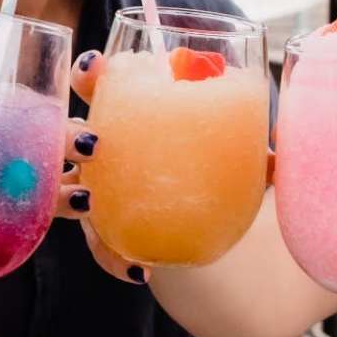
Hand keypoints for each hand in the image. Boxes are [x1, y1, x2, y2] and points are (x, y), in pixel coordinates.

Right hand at [60, 49, 268, 283]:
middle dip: (65, 132)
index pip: (97, 85)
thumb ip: (252, 148)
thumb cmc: (215, 170)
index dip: (87, 73)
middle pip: (63, 133)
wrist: (216, 231)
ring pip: (62, 188)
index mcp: (129, 113)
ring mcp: (94, 189)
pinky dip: (112, 256)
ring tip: (89, 200)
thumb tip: (274, 152)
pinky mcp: (103, 230)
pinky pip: (98, 244)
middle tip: (91, 140)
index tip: (96, 66)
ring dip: (67, 192)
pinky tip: (137, 270)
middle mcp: (102, 148)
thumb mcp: (236, 154)